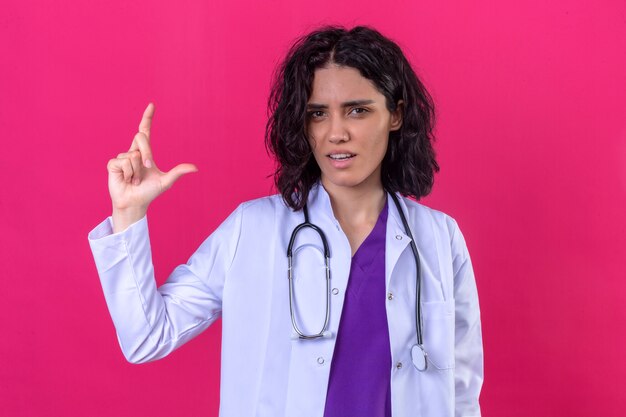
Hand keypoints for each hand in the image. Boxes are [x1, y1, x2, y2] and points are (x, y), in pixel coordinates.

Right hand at [107, 103, 197, 231]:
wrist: (135, 203)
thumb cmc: (148, 192)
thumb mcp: (166, 181)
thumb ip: (178, 172)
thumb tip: (195, 168)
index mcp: (144, 153)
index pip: (145, 131)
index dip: (147, 118)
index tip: (152, 105)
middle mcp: (132, 152)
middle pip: (140, 137)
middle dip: (146, 153)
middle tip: (147, 168)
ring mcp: (122, 158)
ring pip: (132, 154)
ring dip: (137, 171)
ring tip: (135, 180)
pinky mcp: (113, 165)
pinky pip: (123, 162)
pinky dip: (128, 173)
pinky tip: (126, 180)